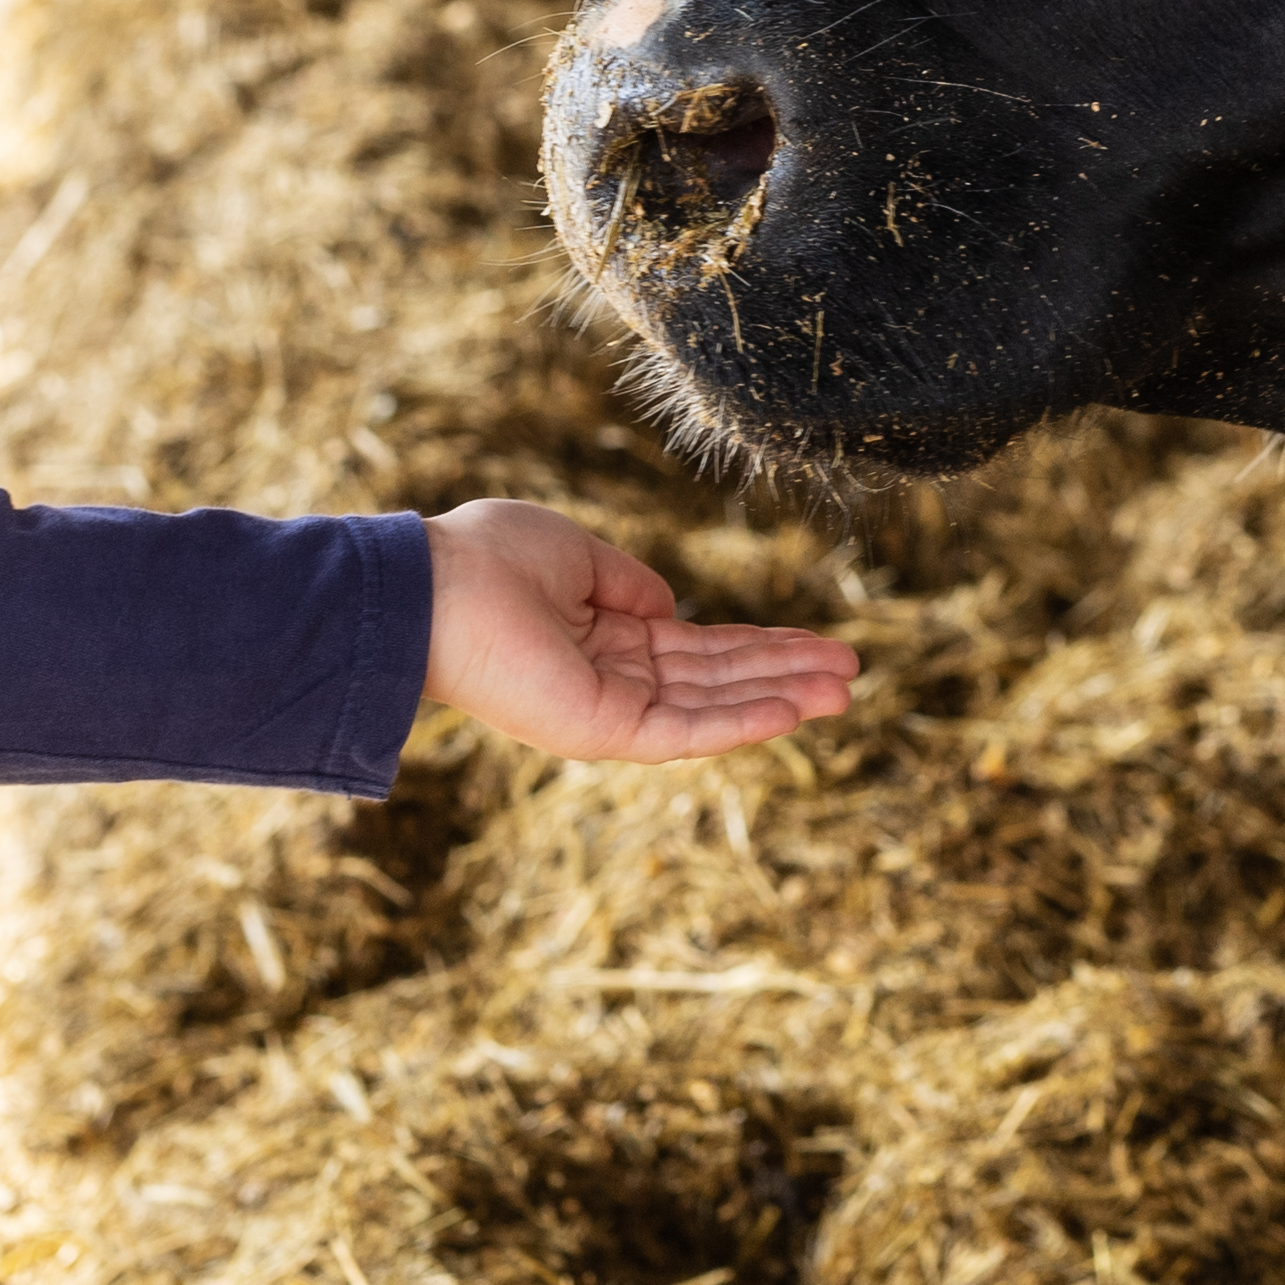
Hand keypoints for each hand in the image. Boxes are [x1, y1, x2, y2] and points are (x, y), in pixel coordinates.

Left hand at [420, 501, 860, 762]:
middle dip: (786, 674)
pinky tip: (791, 709)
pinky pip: (684, 729)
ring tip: (844, 692)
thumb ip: (630, 584)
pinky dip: (741, 721)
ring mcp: (608, 709)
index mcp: (602, 637)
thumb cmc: (486, 559)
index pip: (698, 647)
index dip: (761, 645)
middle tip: (852, 673)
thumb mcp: (575, 554)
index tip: (819, 644)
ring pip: (712, 706)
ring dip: (780, 698)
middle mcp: (610, 679)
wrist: (432, 589)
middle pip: (717, 679)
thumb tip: (672, 610)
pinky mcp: (601, 730)